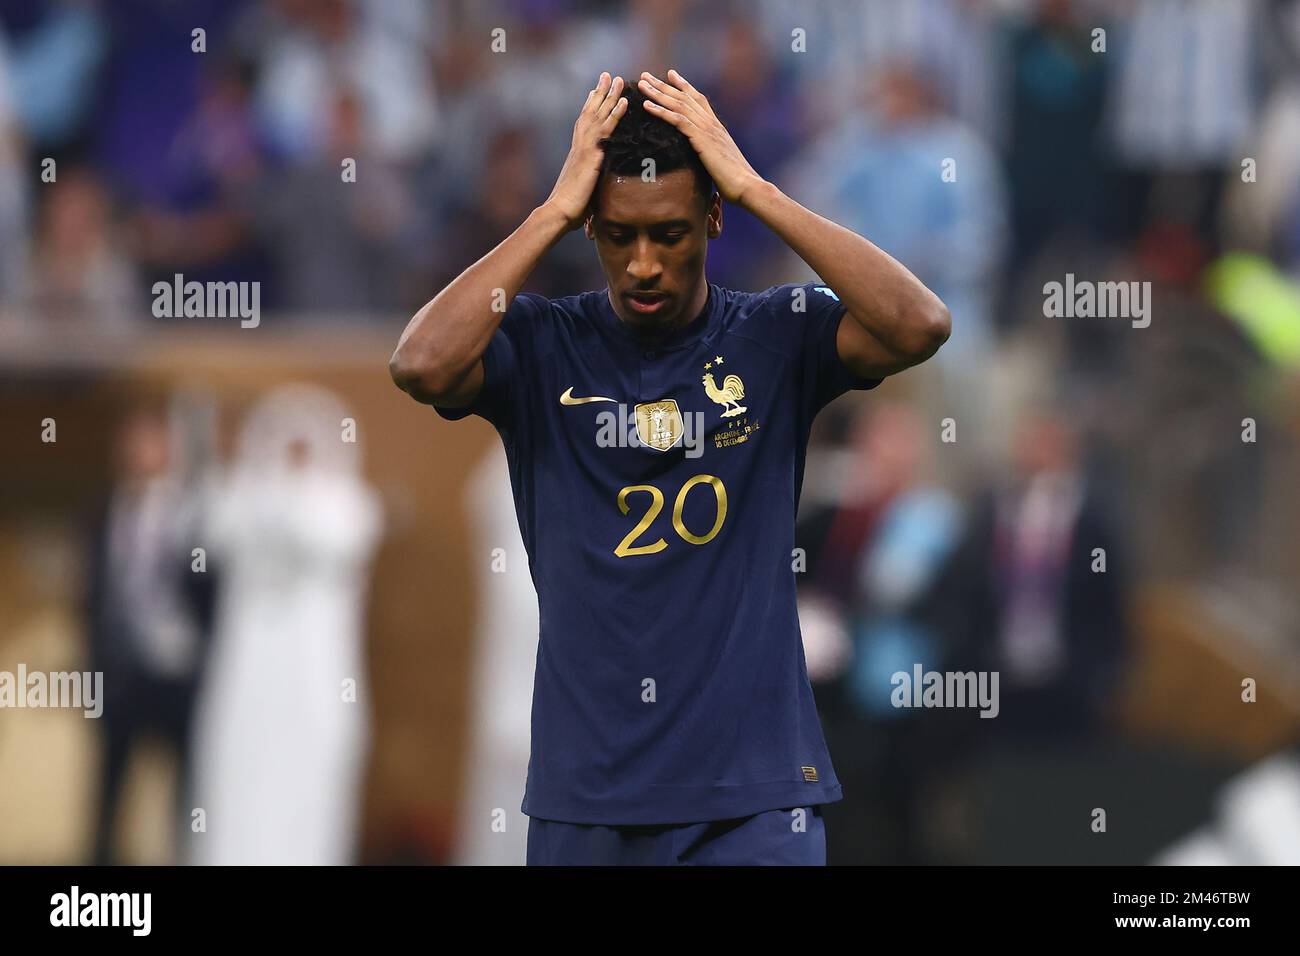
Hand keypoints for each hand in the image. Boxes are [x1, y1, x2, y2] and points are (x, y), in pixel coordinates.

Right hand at [543, 72, 627, 231]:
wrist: (560, 211)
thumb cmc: (569, 207)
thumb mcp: (582, 190)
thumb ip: (589, 182)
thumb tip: (593, 187)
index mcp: (576, 152)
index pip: (584, 123)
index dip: (590, 106)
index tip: (596, 91)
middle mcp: (579, 144)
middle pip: (590, 112)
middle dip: (600, 93)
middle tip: (608, 75)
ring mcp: (585, 147)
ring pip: (599, 115)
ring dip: (609, 95)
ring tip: (619, 79)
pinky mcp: (592, 154)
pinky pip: (606, 129)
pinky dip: (615, 113)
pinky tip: (624, 101)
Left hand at [637, 69, 765, 206]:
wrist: (747, 186)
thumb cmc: (736, 182)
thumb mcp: (721, 164)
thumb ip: (711, 157)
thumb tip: (705, 164)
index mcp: (717, 128)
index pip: (699, 100)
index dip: (684, 86)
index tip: (671, 75)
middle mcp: (712, 124)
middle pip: (685, 97)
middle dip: (664, 85)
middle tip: (646, 75)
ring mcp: (707, 129)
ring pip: (678, 104)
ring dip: (658, 93)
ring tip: (642, 83)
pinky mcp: (701, 139)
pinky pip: (677, 120)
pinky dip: (661, 111)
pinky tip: (646, 105)